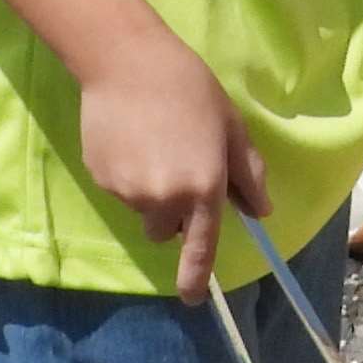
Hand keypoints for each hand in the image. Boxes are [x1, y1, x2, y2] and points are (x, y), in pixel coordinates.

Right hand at [66, 9, 269, 298]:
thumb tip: (260, 211)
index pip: (201, 248)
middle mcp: (164, 199)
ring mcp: (128, 192)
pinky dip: (127, 174)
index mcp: (203, 188)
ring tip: (153, 143)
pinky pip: (120, 190)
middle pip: (166, 229)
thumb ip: (247, 174)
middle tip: (178, 165)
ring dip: (150, 191)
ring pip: (143, 209)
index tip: (193, 299)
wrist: (127, 62)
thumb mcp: (231, 128)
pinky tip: (131, 138)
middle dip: (173, 211)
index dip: (196, 278)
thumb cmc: (190, 89)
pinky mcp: (101, 179)